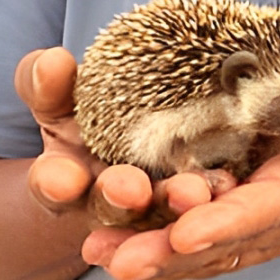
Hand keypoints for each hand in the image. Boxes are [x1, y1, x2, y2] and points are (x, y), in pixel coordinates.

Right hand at [13, 48, 235, 238]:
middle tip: (130, 187)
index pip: (54, 185)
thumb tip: (51, 61)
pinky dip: (217, 211)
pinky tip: (231, 186)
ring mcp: (154, 215)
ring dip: (174, 207)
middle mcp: (110, 207)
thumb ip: (48, 84)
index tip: (57, 177)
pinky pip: (209, 217)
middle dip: (119, 200)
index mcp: (68, 182)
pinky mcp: (199, 215)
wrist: (130, 152)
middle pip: (113, 209)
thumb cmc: (86, 120)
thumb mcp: (62, 101)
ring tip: (191, 192)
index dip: (54, 183)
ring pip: (165, 218)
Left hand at [82, 13, 279, 279]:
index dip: (230, 219)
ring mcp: (236, 216)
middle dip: (171, 249)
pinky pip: (175, 232)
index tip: (187, 228)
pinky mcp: (212, 210)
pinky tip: (98, 238)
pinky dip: (141, 238)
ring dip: (145, 251)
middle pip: (219, 239)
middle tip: (122, 256)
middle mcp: (269, 212)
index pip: (267, 206)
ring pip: (190, 246)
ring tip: (98, 252)